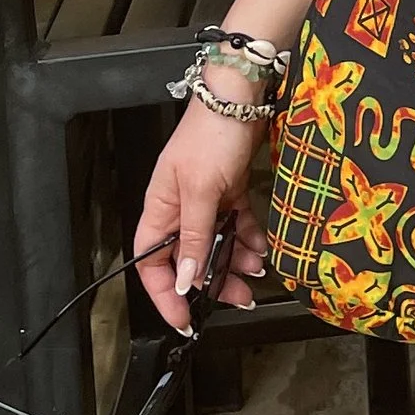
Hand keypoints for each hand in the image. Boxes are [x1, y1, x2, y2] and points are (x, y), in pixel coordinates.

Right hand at [133, 97, 273, 333]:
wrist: (240, 96)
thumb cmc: (210, 136)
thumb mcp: (201, 190)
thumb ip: (194, 236)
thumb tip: (186, 279)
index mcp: (159, 210)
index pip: (151, 264)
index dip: (165, 294)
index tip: (185, 318)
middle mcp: (179, 209)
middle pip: (189, 258)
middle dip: (212, 282)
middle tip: (239, 298)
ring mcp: (205, 200)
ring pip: (216, 244)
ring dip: (235, 261)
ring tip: (257, 271)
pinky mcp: (229, 190)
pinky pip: (236, 224)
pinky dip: (248, 238)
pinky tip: (263, 248)